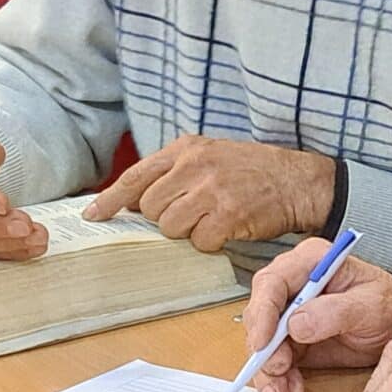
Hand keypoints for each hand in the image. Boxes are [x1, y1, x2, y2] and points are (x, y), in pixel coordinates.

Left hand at [82, 135, 333, 251]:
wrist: (298, 180)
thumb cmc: (252, 171)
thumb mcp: (209, 156)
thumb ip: (173, 173)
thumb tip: (132, 202)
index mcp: (186, 149)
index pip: (135, 176)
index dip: (110, 200)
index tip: (92, 216)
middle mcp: (194, 165)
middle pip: (150, 207)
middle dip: (163, 219)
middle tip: (190, 215)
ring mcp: (211, 189)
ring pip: (170, 227)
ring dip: (187, 233)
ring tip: (211, 220)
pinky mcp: (228, 214)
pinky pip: (200, 242)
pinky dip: (211, 243)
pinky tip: (228, 229)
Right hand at [242, 238, 391, 391]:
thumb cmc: (387, 303)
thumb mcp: (371, 304)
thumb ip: (336, 311)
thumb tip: (296, 324)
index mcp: (309, 262)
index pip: (272, 283)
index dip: (262, 313)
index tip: (264, 343)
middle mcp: (292, 285)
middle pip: (259, 315)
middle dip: (263, 348)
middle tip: (277, 370)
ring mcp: (288, 314)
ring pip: (262, 343)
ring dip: (267, 370)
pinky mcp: (291, 340)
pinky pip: (275, 360)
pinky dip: (278, 378)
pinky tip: (290, 389)